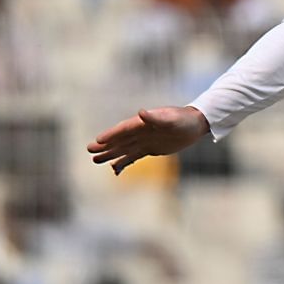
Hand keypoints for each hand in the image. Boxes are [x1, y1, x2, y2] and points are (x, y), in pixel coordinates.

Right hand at [87, 105, 209, 173]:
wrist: (194, 124)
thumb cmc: (183, 119)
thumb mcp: (171, 119)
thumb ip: (155, 118)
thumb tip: (141, 113)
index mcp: (142, 123)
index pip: (123, 129)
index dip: (111, 134)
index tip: (98, 140)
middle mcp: (140, 131)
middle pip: (119, 139)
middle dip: (105, 145)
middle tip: (89, 150)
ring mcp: (143, 140)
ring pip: (123, 149)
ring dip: (110, 154)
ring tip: (95, 160)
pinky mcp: (149, 149)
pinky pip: (133, 157)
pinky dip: (124, 163)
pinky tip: (114, 170)